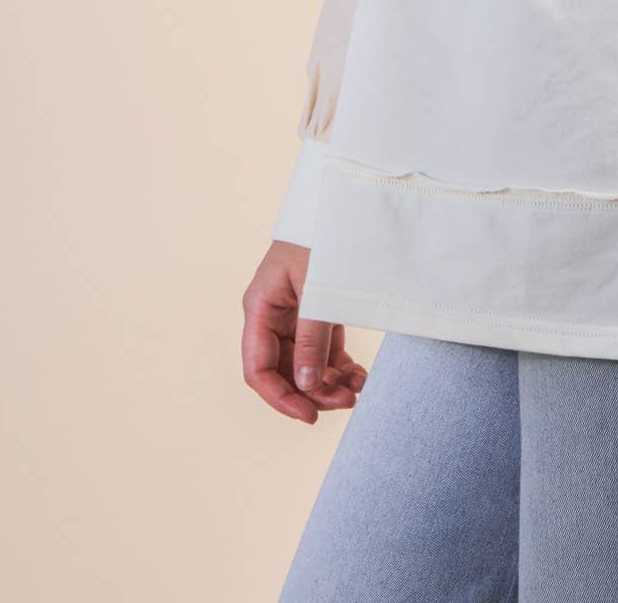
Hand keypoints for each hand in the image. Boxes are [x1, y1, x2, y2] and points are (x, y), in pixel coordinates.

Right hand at [241, 239, 367, 424]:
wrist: (341, 200)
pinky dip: (338, 366)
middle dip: (313, 392)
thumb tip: (305, 388)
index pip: (259, 369)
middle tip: (347, 402)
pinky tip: (358, 376)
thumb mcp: (317, 288)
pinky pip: (321, 350)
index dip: (280, 398)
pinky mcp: (314, 312)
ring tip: (358, 390)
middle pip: (283, 371)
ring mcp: (293, 315)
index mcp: (260, 308)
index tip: (309, 416)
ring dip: (329, 383)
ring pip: (304, 365)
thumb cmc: (322, 235)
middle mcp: (271, 315)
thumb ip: (311, 339)